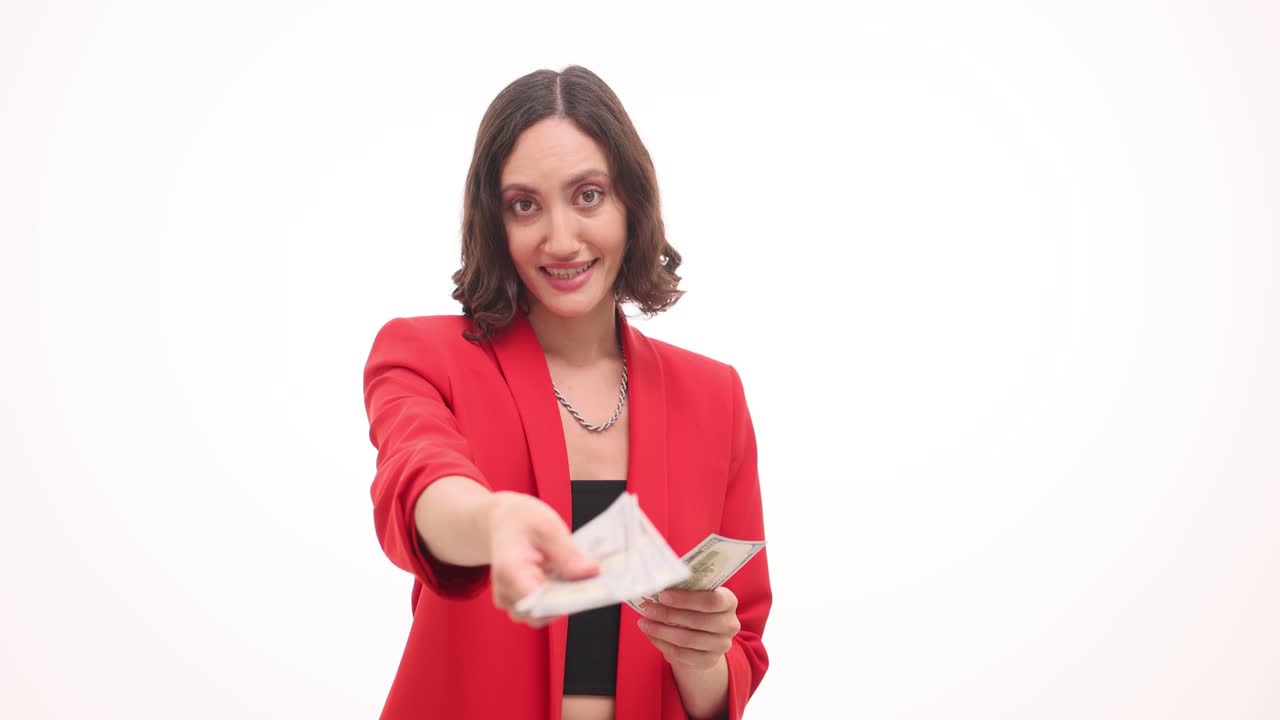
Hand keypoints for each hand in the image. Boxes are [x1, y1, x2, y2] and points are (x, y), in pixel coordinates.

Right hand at [485, 491, 598, 627]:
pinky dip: (560, 599)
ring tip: (584, 582)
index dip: (563, 601)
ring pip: (543, 615)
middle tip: (594, 585)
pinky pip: (544, 609)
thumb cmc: (522, 520)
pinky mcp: (522, 602)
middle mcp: (505, 591)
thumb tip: (591, 573)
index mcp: (509, 570)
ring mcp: (511, 600)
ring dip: (565, 601)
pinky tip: (573, 583)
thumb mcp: (547, 525)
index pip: (534, 600)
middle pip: (540, 613)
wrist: (504, 521)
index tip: (588, 593)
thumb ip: (567, 552)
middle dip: (569, 602)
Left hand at [636, 587, 740, 669]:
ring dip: (661, 631)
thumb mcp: (695, 594)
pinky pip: (682, 655)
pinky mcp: (709, 661)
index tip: (663, 596)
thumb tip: (654, 587)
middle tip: (648, 610)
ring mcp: (721, 645)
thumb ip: (681, 590)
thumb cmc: (696, 606)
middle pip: (697, 621)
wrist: (705, 634)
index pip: (712, 600)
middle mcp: (730, 624)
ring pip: (687, 640)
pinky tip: (652, 636)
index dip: (686, 599)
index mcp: (729, 601)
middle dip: (668, 615)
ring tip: (644, 623)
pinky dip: (663, 645)